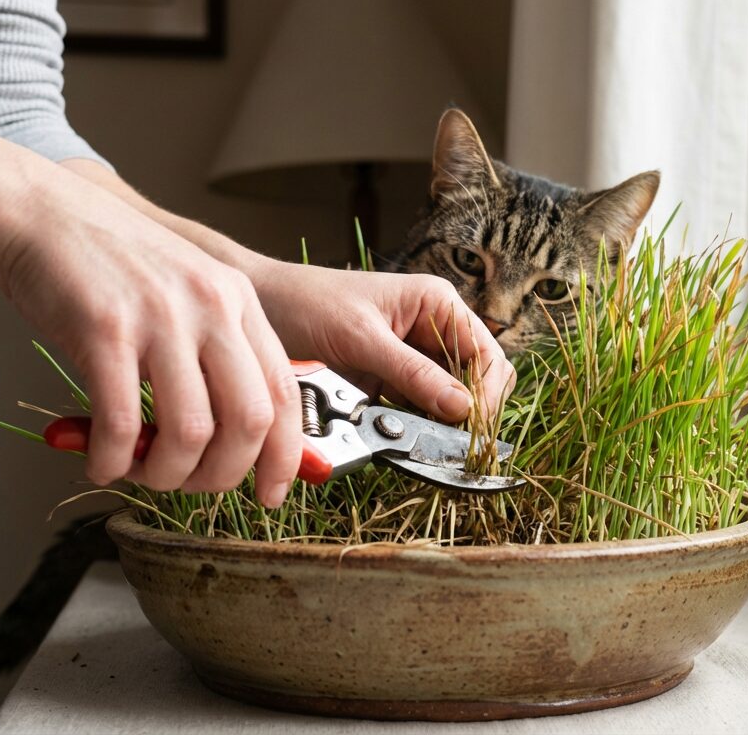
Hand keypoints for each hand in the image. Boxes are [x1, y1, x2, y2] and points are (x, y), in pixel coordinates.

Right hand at [0, 171, 301, 504]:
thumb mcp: (184, 292)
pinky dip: (114, 459)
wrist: (37, 211)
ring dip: (166, 474)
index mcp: (237, 300)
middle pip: (249, 421)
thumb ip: (213, 351)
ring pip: (191, 432)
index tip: (269, 493)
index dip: (283, 456)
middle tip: (189, 485)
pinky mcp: (105, 330)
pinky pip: (123, 422)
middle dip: (222, 475)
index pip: (284, 393)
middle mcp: (210, 306)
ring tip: (140, 472)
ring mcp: (161, 317)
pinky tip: (101, 460)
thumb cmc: (106, 260)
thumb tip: (230, 433)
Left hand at [244, 261, 515, 422]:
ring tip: (420, 442)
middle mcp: (432, 331)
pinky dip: (412, 428)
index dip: (485, 395)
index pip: (486, 356)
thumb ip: (413, 374)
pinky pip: (416, 413)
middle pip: (475, 383)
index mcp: (437, 305)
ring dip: (438, 425)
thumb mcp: (362, 339)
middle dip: (466, 414)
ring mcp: (411, 360)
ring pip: (447, 403)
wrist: (260, 308)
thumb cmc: (307, 303)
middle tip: (448, 443)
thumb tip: (461, 408)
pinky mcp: (389, 383)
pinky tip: (399, 437)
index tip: (469, 429)